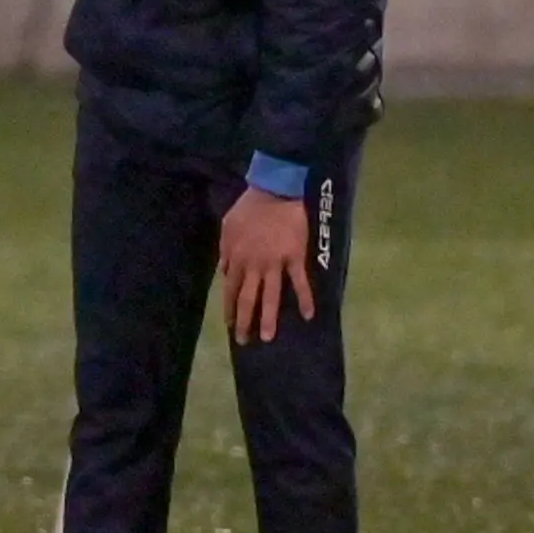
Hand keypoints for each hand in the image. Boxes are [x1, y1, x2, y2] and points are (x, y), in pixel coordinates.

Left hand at [219, 185, 314, 345]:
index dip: (229, 309)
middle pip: (248, 299)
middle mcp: (254, 266)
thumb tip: (224, 271)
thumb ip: (225, 251)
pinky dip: (305, 299)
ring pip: (271, 296)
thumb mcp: (227, 228)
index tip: (230, 326)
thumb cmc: (249, 208)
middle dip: (245, 322)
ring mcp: (274, 263)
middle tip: (245, 341)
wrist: (274, 191)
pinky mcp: (294, 258)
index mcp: (236, 258)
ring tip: (269, 338)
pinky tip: (309, 316)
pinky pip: (299, 282)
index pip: (230, 291)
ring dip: (269, 319)